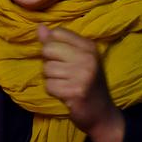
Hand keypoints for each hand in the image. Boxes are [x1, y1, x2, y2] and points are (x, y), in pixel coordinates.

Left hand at [41, 25, 124, 141]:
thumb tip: (39, 27)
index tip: (62, 58)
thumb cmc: (88, 84)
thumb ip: (58, 43)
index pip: (58, 33)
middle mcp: (87, 57)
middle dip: (50, 62)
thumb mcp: (78, 59)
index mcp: (89, 46)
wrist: (102, 113)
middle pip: (49, 49)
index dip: (53, 45)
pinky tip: (64, 94)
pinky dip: (53, 91)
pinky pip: (49, 85)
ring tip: (65, 84)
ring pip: (47, 69)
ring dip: (51, 79)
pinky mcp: (75, 91)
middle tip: (62, 73)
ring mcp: (82, 74)